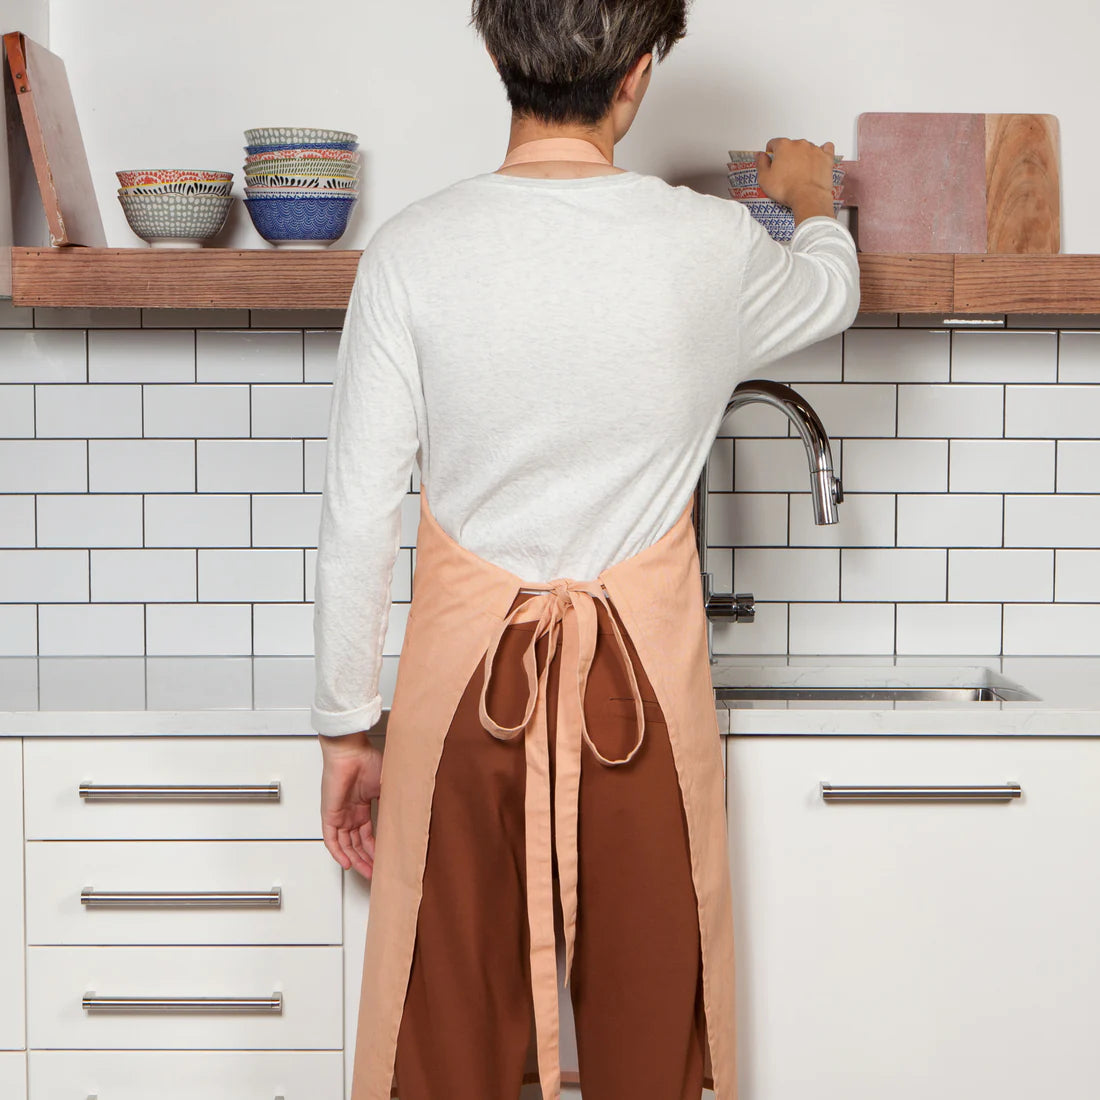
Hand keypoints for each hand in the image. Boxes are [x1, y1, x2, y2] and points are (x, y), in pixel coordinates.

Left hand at [318, 732, 382, 879]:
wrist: (350, 750)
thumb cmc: (367, 759)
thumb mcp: (387, 786)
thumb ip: (395, 803)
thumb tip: (414, 815)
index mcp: (362, 806)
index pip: (368, 835)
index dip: (376, 849)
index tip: (385, 860)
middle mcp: (350, 813)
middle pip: (357, 844)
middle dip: (367, 860)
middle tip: (377, 873)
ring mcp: (339, 814)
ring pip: (345, 845)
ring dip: (356, 860)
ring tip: (367, 873)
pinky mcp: (329, 814)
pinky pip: (331, 839)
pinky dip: (339, 853)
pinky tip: (348, 864)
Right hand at [755, 137, 835, 209]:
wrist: (808, 197)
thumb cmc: (788, 189)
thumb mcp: (764, 179)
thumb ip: (761, 163)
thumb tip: (760, 155)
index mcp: (783, 146)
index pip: (774, 143)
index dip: (771, 152)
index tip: (772, 160)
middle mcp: (799, 144)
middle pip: (791, 145)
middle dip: (787, 155)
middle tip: (785, 171)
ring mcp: (814, 149)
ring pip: (806, 148)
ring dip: (802, 156)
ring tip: (800, 172)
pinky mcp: (826, 157)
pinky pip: (826, 148)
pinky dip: (822, 152)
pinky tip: (818, 158)